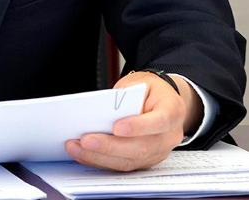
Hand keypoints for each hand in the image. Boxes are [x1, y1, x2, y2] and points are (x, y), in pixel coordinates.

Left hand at [65, 72, 200, 171]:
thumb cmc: (150, 90)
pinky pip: (123, 165)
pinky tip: (83, 154)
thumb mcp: (139, 83)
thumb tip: (101, 113)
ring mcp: (159, 152)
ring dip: (99, 156)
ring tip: (76, 147)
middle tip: (85, 140)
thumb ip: (125, 97)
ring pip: (130, 161)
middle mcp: (169, 136)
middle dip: (109, 145)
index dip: (138, 127)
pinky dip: (101, 161)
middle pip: (140, 147)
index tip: (116, 127)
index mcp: (172, 111)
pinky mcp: (146, 161)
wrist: (163, 101)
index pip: (159, 122)